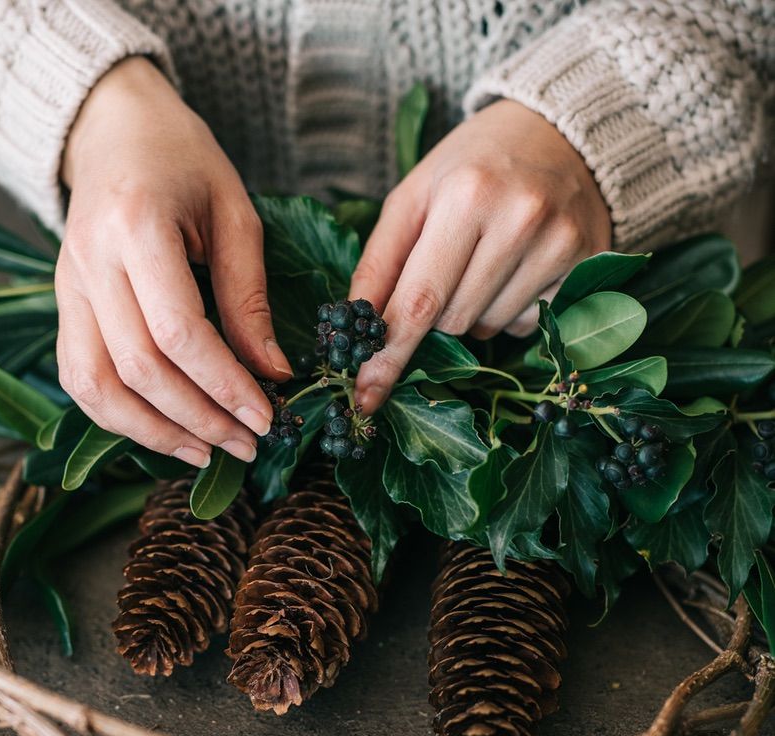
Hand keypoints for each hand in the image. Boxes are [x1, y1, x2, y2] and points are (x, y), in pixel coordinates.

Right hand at [57, 57, 290, 467]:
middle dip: (199, 419)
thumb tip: (272, 373)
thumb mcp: (235, 214)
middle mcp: (90, 262)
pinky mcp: (62, 304)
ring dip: (153, 432)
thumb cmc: (183, 160)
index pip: (178, 332)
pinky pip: (79, 377)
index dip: (224, 385)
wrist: (113, 129)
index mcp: (137, 227)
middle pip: (138, 370)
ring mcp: (66, 286)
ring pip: (96, 386)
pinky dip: (119, 416)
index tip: (266, 416)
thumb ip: (248, 297)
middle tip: (247, 444)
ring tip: (206, 453)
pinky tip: (165, 431)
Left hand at [351, 99, 611, 411]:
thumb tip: (353, 329)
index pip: (419, 300)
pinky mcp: (588, 265)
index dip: (388, 356)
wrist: (561, 133)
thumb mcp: (413, 197)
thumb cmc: (471, 166)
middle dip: (434, 313)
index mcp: (465, 196)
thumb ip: (379, 263)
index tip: (364, 397)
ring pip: (487, 329)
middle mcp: (520, 220)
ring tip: (486, 258)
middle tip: (447, 265)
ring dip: (472, 312)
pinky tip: (519, 267)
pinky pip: (527, 325)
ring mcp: (560, 244)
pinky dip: (511, 310)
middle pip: (451, 322)